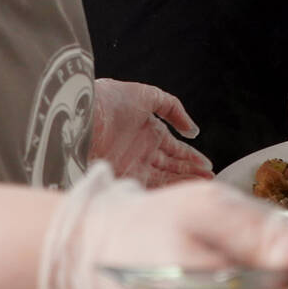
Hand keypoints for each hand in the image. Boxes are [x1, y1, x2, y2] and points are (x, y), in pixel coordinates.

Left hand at [92, 79, 212, 187]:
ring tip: (201, 187)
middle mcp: (142, 150)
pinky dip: (164, 191)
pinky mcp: (121, 177)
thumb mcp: (145, 94)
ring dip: (182, 182)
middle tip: (210, 180)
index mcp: (147, 131)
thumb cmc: (108, 100)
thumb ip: (171, 108)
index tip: (208, 165)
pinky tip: (180, 193)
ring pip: (164, 178)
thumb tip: (192, 129)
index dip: (191, 157)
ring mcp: (132, 165)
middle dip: (190, 173)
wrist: (77, 115)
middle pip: (171, 166)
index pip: (175, 148)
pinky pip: (148, 187)